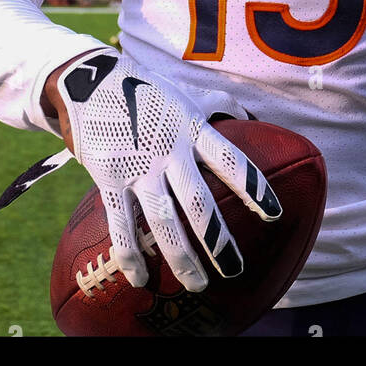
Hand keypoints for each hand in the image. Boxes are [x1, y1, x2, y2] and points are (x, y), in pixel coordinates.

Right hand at [43, 49, 280, 292]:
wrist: (90, 81)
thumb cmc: (147, 89)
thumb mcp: (187, 94)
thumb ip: (220, 106)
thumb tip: (252, 118)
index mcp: (192, 129)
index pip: (230, 161)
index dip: (253, 188)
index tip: (274, 215)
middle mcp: (169, 150)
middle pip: (199, 202)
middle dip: (218, 240)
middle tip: (235, 270)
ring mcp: (139, 166)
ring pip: (163, 220)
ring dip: (181, 256)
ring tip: (198, 285)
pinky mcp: (109, 177)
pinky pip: (121, 223)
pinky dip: (130, 254)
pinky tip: (140, 279)